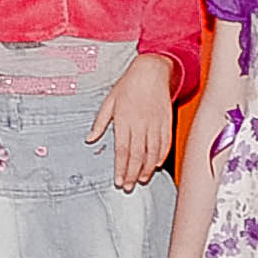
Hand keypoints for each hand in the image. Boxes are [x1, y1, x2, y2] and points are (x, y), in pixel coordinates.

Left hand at [90, 54, 177, 187]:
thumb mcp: (109, 101)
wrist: (152, 70)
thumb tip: (90, 139)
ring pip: (152, 151)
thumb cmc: (129, 85)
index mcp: (124, 120)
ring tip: (142, 179)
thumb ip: (100, 122)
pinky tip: (156, 165)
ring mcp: (155, 123)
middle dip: (132, 173)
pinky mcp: (167, 121)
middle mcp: (140, 123)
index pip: (122, 150)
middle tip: (129, 186)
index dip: (121, 168)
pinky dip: (161, 155)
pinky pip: (165, 142)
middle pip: (137, 154)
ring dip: (147, 168)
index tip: (119, 180)